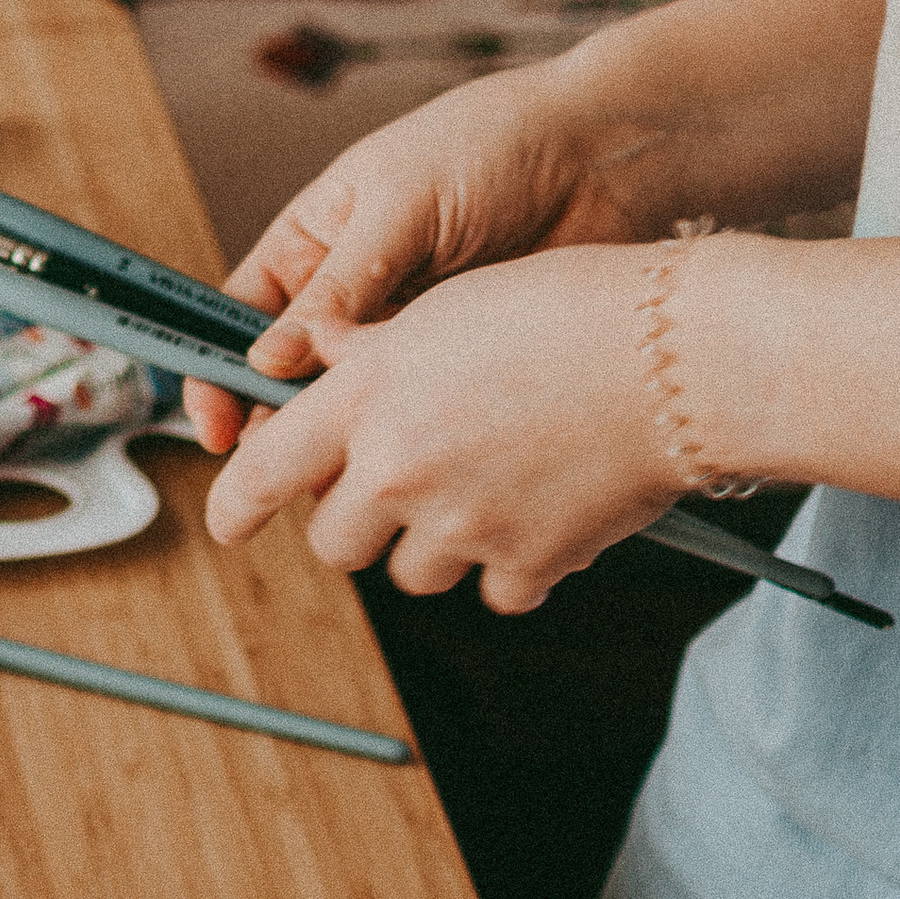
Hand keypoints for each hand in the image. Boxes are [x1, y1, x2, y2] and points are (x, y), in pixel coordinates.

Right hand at [180, 59, 640, 453]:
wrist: (601, 155)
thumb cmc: (490, 144)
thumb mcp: (399, 203)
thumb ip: (338, 284)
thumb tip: (270, 359)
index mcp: (311, 240)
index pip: (238, 318)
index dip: (219, 373)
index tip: (219, 426)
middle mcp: (347, 294)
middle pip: (287, 377)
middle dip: (279, 425)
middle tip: (292, 464)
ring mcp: (402, 334)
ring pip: (350, 409)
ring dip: (347, 440)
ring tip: (359, 462)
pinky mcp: (458, 367)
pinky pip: (415, 416)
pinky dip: (409, 438)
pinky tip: (419, 449)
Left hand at [205, 242, 674, 612]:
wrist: (674, 357)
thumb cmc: (565, 310)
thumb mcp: (442, 308)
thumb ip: (369, 351)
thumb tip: (316, 360)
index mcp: (367, 395)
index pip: (265, 467)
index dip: (234, 502)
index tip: (225, 519)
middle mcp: (400, 466)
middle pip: (335, 540)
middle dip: (358, 520)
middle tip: (401, 486)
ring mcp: (463, 524)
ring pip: (412, 571)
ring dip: (436, 542)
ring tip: (488, 481)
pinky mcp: (527, 566)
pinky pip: (494, 591)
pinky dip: (511, 565)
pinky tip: (541, 508)